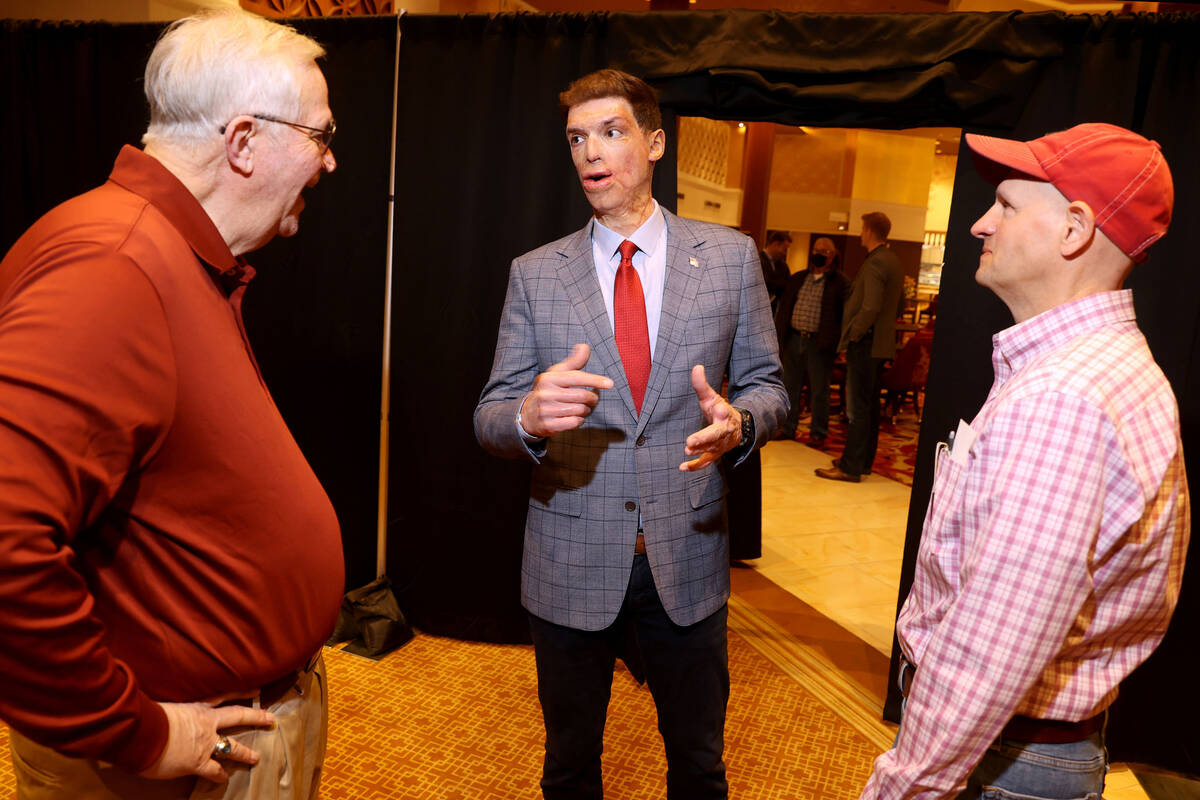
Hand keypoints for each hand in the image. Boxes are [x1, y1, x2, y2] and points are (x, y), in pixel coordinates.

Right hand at [140, 698, 273, 782]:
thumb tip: (165, 717)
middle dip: (256, 717)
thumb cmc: (146, 718)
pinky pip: (213, 769)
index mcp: (197, 708)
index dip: (241, 694)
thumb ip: (171, 713)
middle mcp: (206, 724)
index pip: (223, 698)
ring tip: (255, 758)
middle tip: (271, 719)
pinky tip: (224, 778)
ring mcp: (205, 743)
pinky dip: (219, 774)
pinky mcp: (198, 762)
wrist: (142, 733)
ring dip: (244, 753)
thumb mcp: (163, 708)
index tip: (256, 692)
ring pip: (232, 747)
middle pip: (237, 716)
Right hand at [519, 343, 612, 437]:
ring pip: (579, 410)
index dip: (595, 380)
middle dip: (592, 399)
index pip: (576, 377)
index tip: (610, 384)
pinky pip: (574, 422)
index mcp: (548, 378)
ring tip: (582, 408)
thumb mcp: (557, 374)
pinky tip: (575, 417)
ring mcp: (545, 410)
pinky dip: (579, 420)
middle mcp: (545, 393)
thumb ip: (574, 362)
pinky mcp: (548, 425)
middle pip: (581, 396)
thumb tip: (584, 346)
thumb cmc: (549, 391)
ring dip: (586, 410)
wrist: (528, 415)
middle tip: (593, 399)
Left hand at [679, 365, 741, 471]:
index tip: (719, 407)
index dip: (721, 409)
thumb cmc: (720, 411)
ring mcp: (720, 445)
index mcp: (724, 415)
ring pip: (711, 449)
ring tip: (687, 450)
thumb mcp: (712, 397)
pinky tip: (682, 467)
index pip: (724, 412)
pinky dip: (695, 466)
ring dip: (700, 451)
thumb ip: (702, 385)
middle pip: (715, 435)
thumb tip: (696, 367)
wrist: (737, 429)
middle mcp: (724, 431)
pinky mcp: (715, 454)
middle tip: (691, 441)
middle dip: (704, 438)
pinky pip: (706, 462)